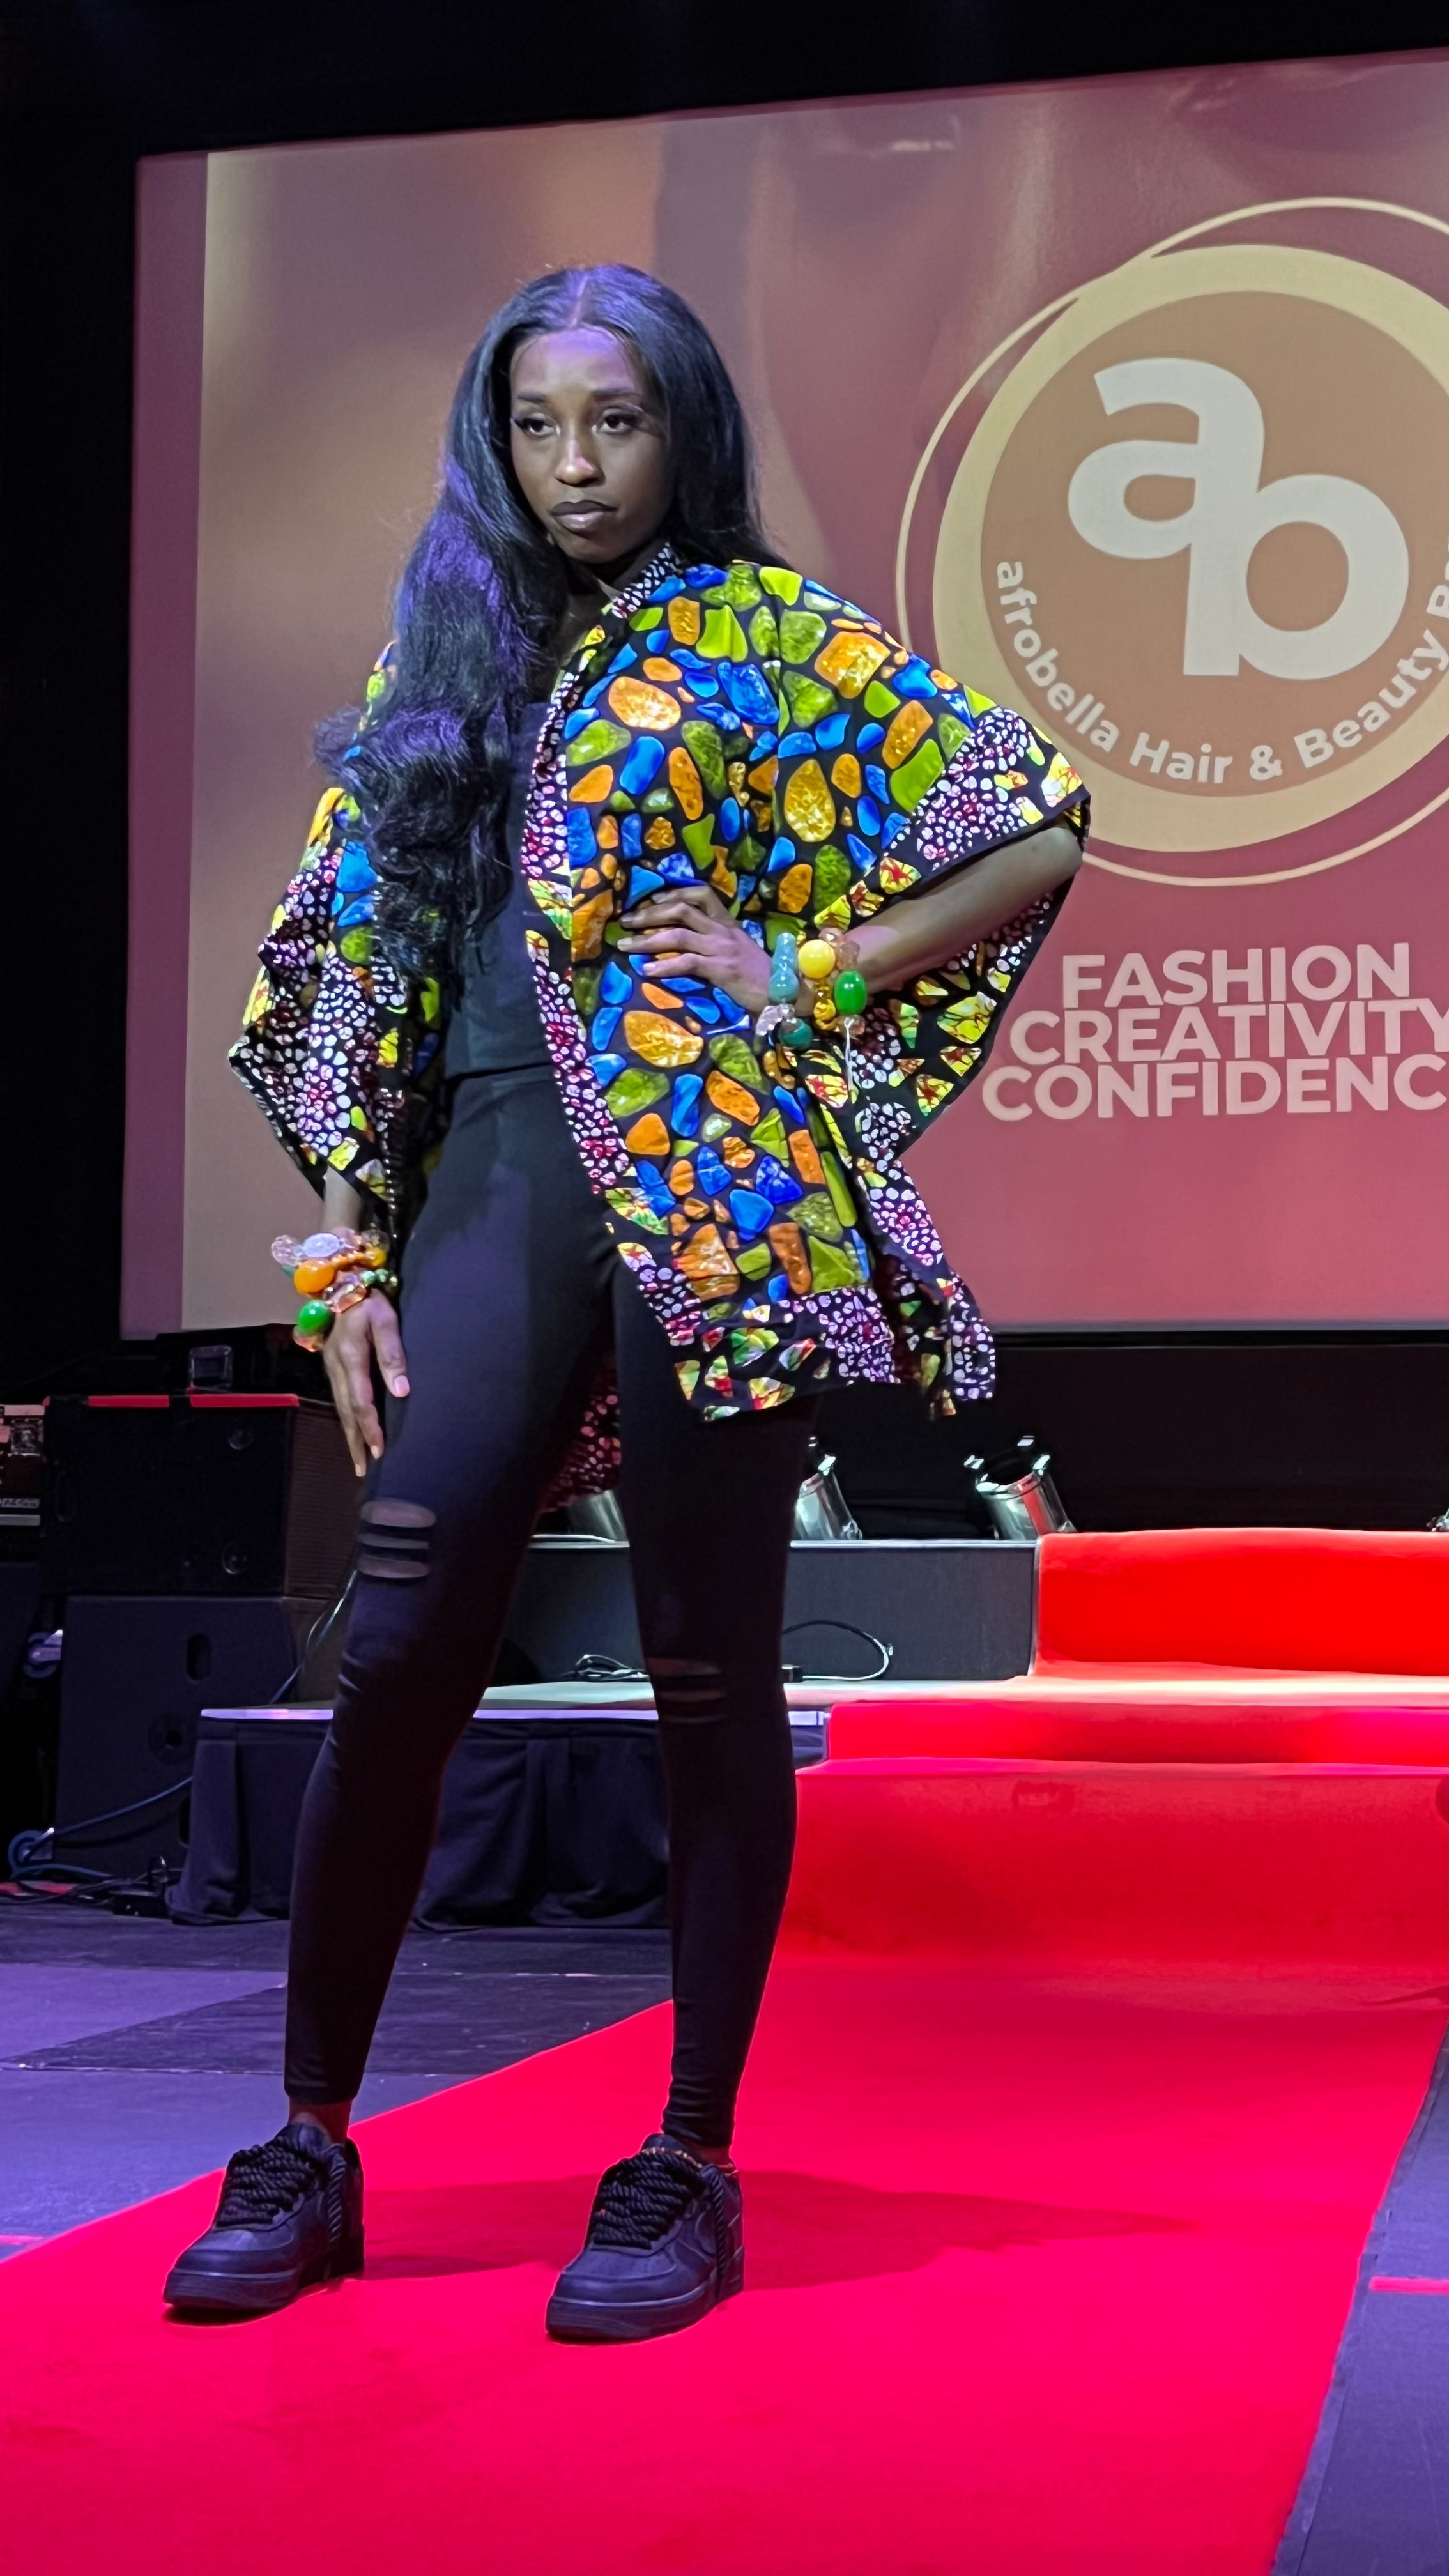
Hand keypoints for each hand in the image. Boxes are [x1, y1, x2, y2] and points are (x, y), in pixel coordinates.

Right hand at [324, 1294, 408, 1474]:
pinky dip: (346, 1419)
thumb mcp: (386, 1320)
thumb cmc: (370, 1302)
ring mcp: (331, 1368)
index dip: (370, 1428)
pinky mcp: (332, 1367)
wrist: (343, 1284)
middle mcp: (336, 1367)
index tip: (379, 1451)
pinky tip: (353, 1430)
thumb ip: (393, 1354)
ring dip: (349, 1434)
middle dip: (355, 1441)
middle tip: (363, 1469)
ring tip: (358, 1459)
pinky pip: (340, 1399)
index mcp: (350, 1358)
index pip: (361, 1401)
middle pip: (346, 1412)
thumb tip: (402, 1391)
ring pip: (340, 1408)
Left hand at [616, 882, 771, 1014]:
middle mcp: (723, 930)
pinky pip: (688, 963)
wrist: (785, 993)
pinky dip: (665, 966)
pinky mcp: (722, 969)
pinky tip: (648, 971)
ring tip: (625, 946)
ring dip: (647, 940)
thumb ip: (714, 943)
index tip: (651, 902)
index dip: (672, 894)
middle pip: (681, 909)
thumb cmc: (759, 977)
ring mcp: (722, 948)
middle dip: (649, 914)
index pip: (700, 894)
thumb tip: (683, 944)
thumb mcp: (737, 951)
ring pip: (678, 935)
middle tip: (626, 922)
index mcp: (727, 923)